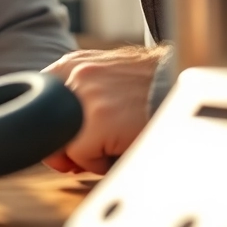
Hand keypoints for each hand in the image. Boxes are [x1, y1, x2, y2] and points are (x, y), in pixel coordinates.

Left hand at [41, 46, 165, 173]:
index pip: (38, 99)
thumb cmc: (151, 90)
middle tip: (85, 154)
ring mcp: (86, 96)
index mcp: (73, 64)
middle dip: (61, 146)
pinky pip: (82, 156)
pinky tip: (121, 150)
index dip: (51, 126)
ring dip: (83, 153)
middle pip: (45, 123)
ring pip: (62, 142)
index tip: (64, 140)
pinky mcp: (100, 120)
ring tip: (109, 147)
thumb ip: (78, 98)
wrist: (187, 88)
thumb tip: (55, 143)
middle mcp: (76, 75)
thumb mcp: (107, 79)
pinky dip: (100, 163)